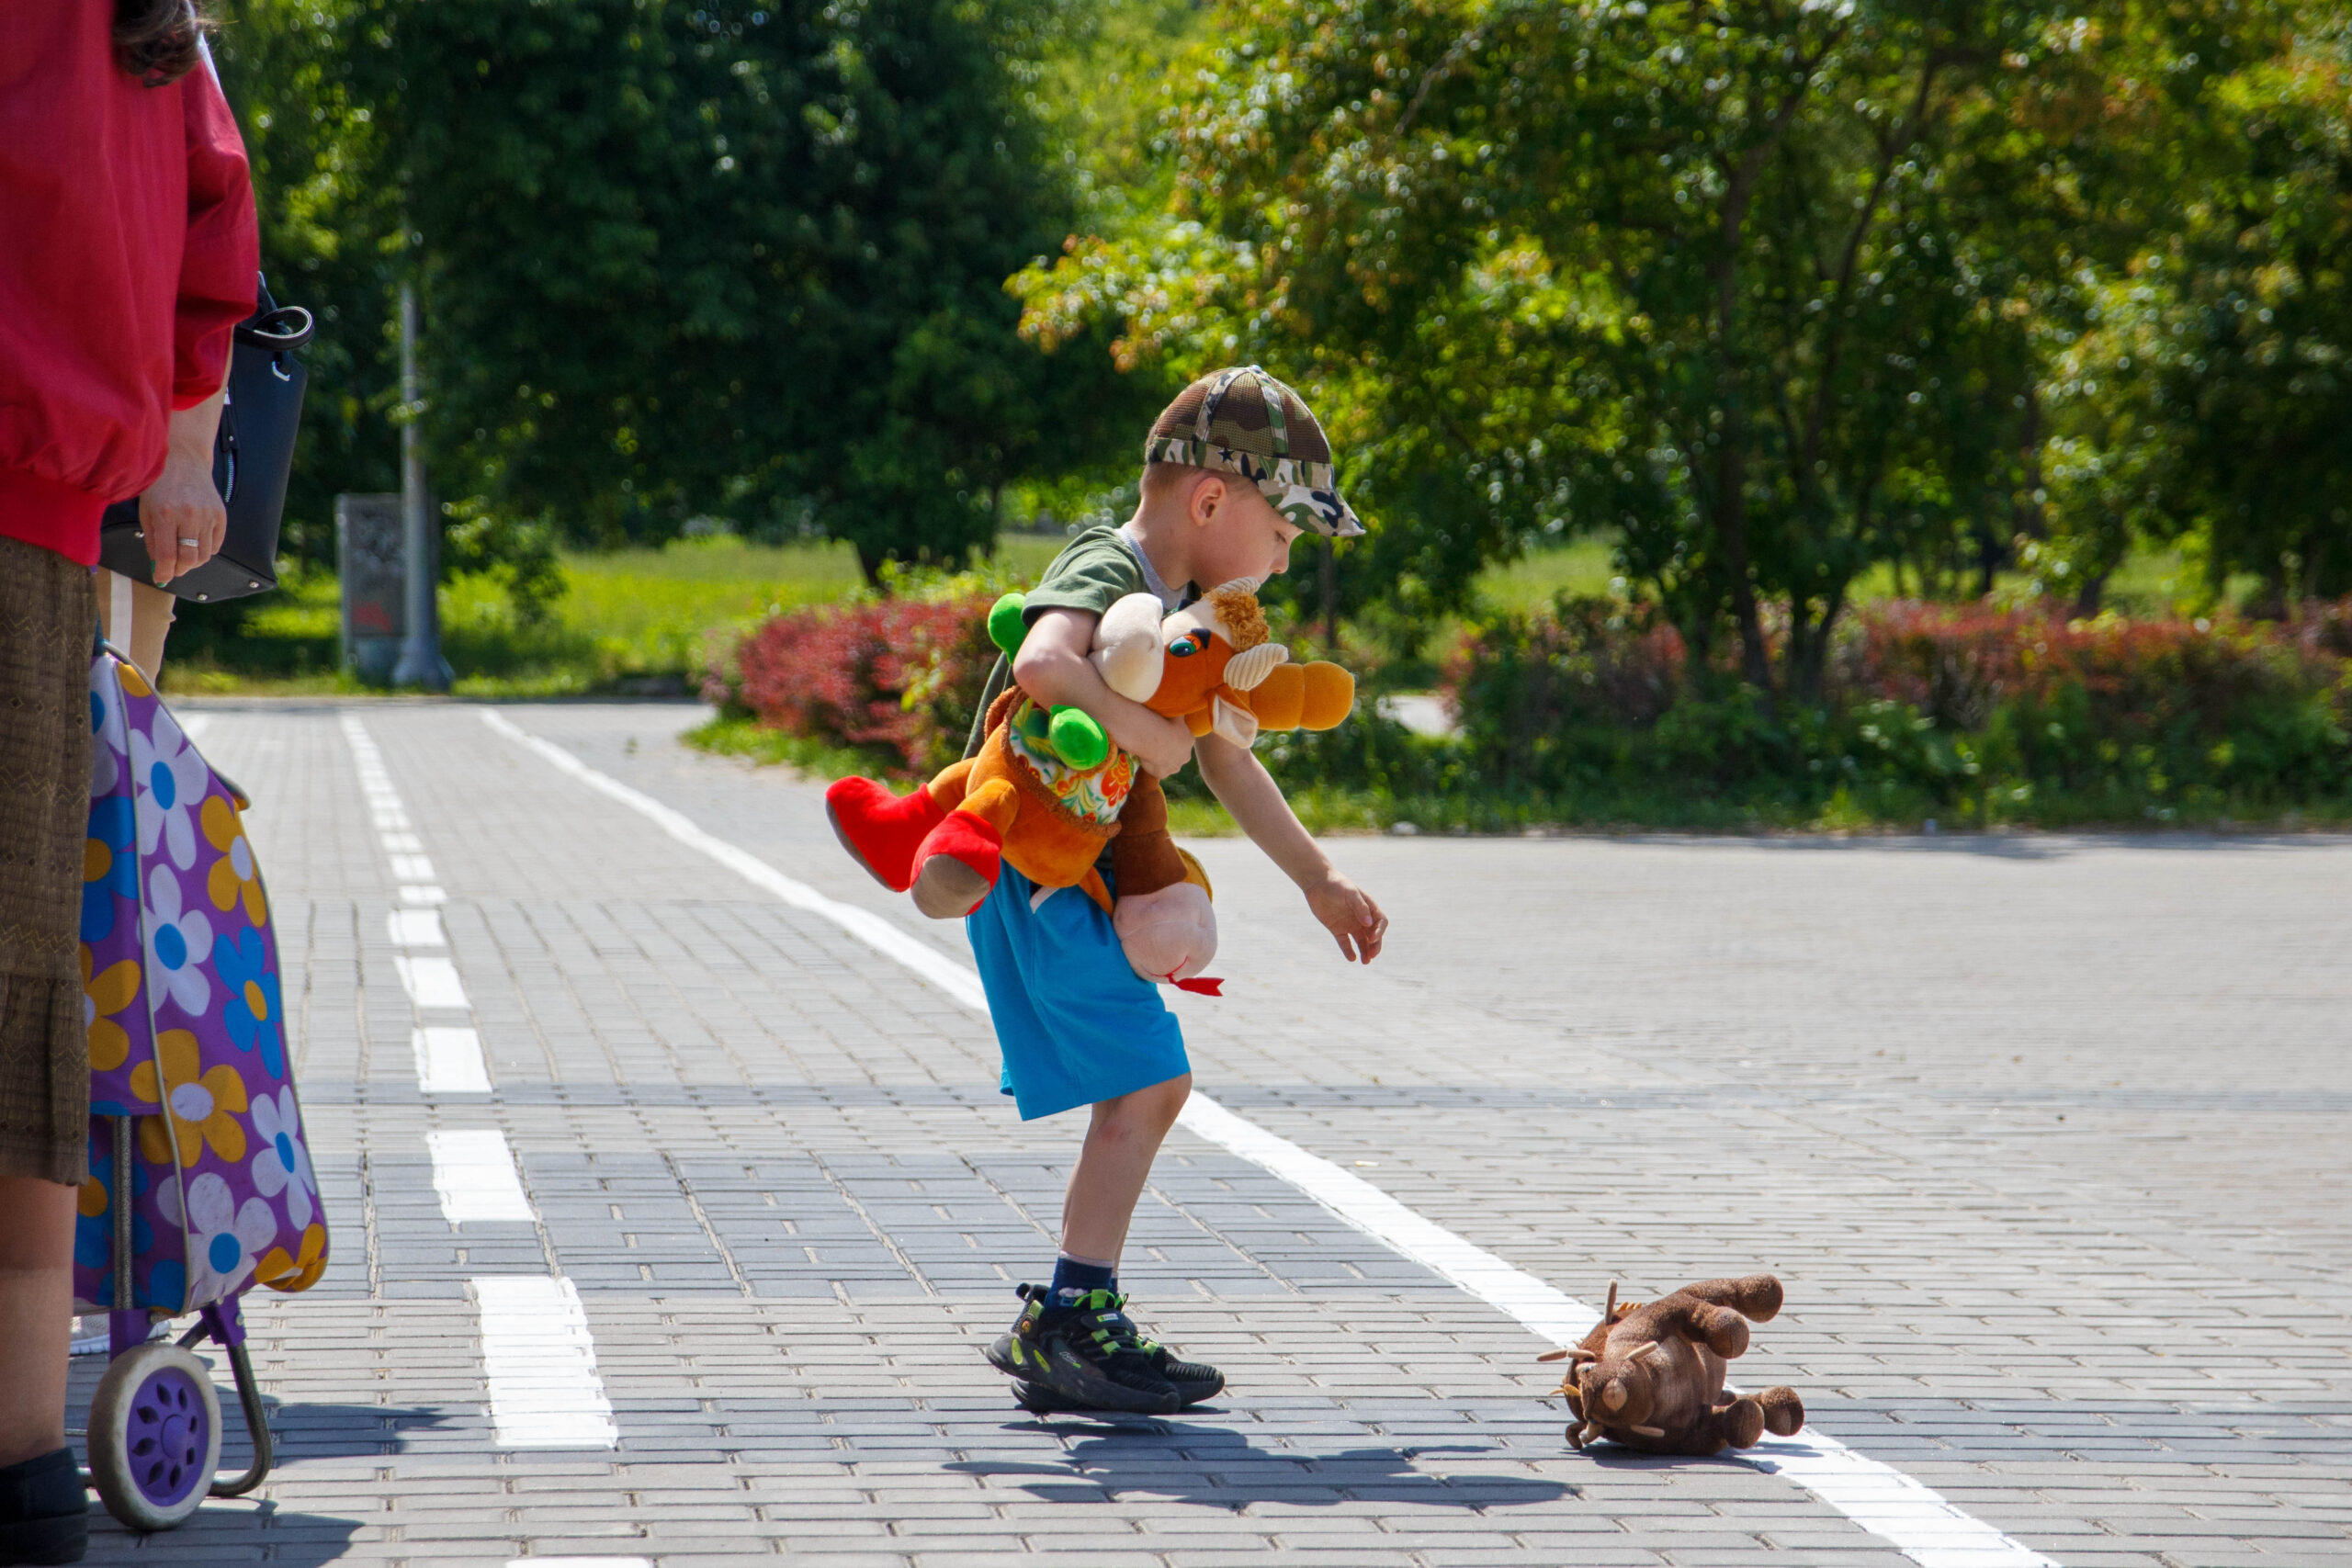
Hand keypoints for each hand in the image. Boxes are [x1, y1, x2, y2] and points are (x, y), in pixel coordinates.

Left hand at [140, 441, 224, 585]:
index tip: (161, 578)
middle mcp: (189, 515)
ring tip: (183, 555)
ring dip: (193, 561)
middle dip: (179, 570)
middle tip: (172, 569)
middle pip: (189, 560)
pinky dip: (205, 550)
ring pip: (204, 555)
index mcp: (165, 514)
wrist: (183, 459)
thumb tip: (159, 568)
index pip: (167, 556)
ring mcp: (207, 515)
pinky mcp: (220, 515)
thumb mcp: (146, 512)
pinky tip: (195, 542)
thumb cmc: (159, 485)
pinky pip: (215, 545)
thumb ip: (153, 541)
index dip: (164, 573)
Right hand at [1129, 710, 1196, 779]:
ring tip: (1150, 751)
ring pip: (1169, 764)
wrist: (1154, 739)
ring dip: (1162, 760)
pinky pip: (1157, 771)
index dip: (1173, 738)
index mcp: (1189, 740)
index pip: (1184, 741)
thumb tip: (1185, 701)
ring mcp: (1174, 766)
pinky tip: (1146, 758)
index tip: (1164, 734)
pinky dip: (1152, 766)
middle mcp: (1185, 756)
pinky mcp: (1162, 774)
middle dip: (1170, 751)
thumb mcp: (1176, 714)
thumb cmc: (1165, 723)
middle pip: (1178, 755)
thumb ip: (1180, 711)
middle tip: (1157, 743)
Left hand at [1305, 872, 1386, 963]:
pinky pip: (1345, 943)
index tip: (1373, 938)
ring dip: (1365, 951)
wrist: (1316, 883)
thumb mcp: (1350, 893)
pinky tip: (1352, 958)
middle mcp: (1361, 917)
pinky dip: (1348, 951)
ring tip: (1365, 962)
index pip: (1380, 922)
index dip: (1379, 931)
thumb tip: (1369, 923)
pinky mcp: (1337, 929)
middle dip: (1374, 946)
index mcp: (1368, 907)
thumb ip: (1360, 907)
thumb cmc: (1336, 884)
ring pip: (1361, 941)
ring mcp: (1349, 924)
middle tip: (1372, 955)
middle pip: (1372, 935)